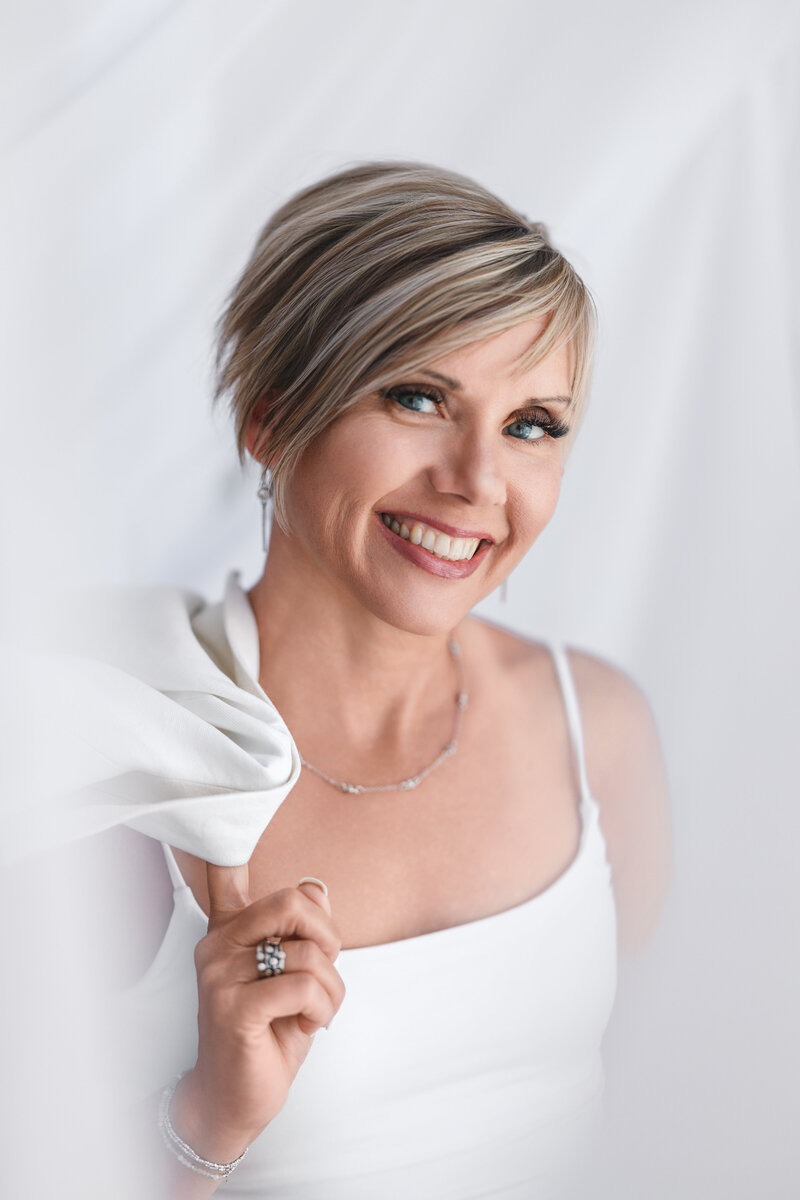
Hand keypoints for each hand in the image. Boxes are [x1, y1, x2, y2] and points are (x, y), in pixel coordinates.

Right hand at [170, 865, 344, 1164]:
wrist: (236, 1099)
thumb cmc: (268, 1032)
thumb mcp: (294, 975)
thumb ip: (303, 931)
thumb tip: (317, 888)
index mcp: (230, 929)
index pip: (224, 873)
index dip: (228, 840)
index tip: (232, 805)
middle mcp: (217, 944)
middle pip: (292, 901)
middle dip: (328, 936)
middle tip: (327, 970)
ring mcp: (219, 975)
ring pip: (308, 952)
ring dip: (333, 987)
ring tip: (319, 1010)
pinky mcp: (233, 1008)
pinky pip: (304, 984)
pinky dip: (323, 1006)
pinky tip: (311, 1023)